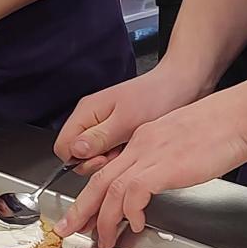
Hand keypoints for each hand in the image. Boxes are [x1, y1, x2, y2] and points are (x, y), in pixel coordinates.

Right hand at [55, 62, 211, 172]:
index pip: (63, 147)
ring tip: (130, 149)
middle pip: (78, 155)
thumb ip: (99, 137)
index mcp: (87, 113)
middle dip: (97, 161)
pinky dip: (122, 155)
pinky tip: (135, 148)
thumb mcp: (127, 120)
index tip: (102, 159)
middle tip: (118, 154)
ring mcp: (104, 126)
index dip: (79, 160)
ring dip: (111, 159)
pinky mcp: (118, 132)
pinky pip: (111, 152)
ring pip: (95, 156)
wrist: (182, 86)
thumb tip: (75, 151)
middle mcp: (92, 120)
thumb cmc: (157, 96)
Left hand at [59, 90, 246, 244]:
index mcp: (144, 139)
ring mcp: (151, 154)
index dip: (93, 196)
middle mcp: (141, 145)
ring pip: (110, 189)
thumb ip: (166, 161)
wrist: (243, 115)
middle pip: (98, 181)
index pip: (108, 170)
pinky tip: (135, 223)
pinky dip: (130, 211)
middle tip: (68, 231)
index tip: (86, 215)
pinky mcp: (164, 166)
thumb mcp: (184, 142)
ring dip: (104, 219)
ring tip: (103, 240)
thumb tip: (160, 183)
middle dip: (81, 209)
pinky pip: (134, 192)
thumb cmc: (224, 129)